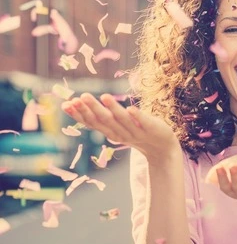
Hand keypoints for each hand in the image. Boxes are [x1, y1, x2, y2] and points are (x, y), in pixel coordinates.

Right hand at [61, 93, 178, 161]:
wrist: (162, 147)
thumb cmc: (135, 132)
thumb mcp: (115, 125)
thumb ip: (99, 116)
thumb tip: (76, 102)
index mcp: (110, 132)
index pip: (92, 123)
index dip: (79, 114)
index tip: (67, 104)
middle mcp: (121, 133)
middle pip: (104, 120)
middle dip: (92, 109)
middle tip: (81, 97)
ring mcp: (136, 131)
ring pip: (122, 120)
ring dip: (113, 109)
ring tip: (105, 96)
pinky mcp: (151, 128)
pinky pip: (143, 122)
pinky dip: (137, 116)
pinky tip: (130, 108)